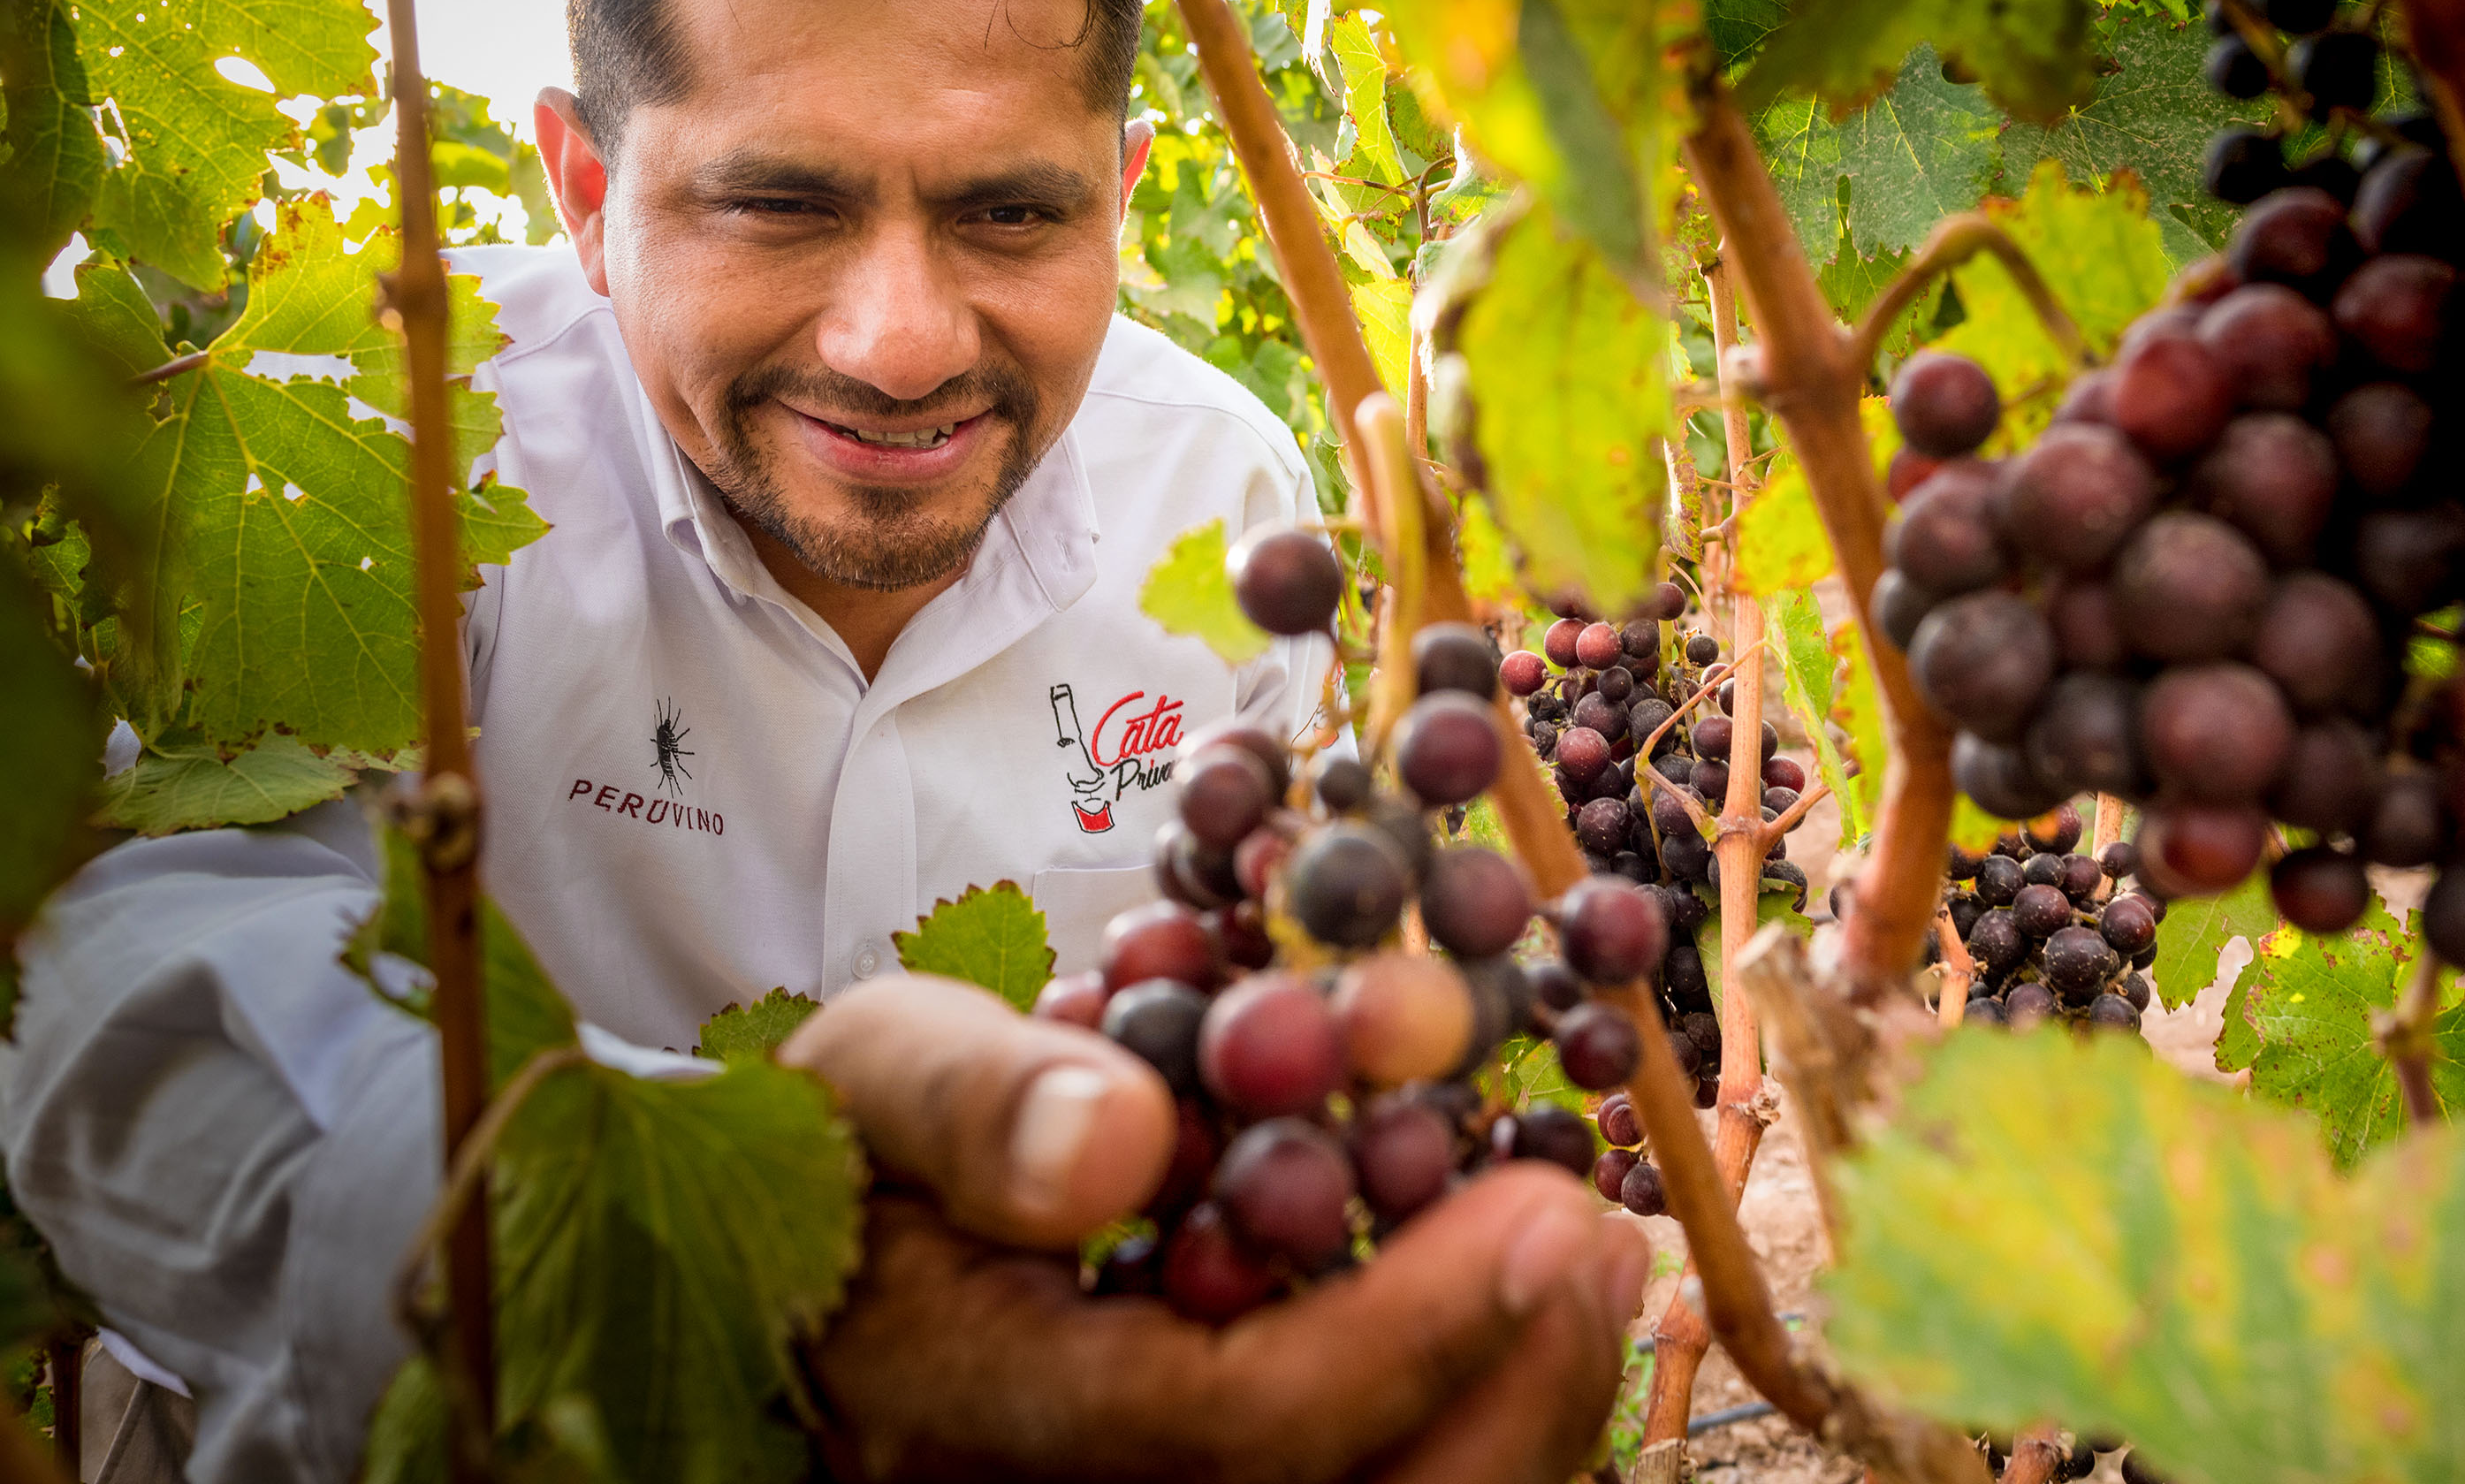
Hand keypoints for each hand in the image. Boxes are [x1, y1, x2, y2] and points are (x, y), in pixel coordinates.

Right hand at [782, 976, 1647, 1483]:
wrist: (829, 1257)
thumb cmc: (860, 1148)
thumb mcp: (875, 1077)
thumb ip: (971, 1104)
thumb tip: (1116, 1139)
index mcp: (983, 1414)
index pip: (1238, 1425)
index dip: (1412, 1332)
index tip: (1541, 1206)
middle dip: (1509, 1386)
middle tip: (1597, 1233)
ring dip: (1521, 1405)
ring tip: (1591, 1251)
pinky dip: (1482, 1414)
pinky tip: (1537, 1304)